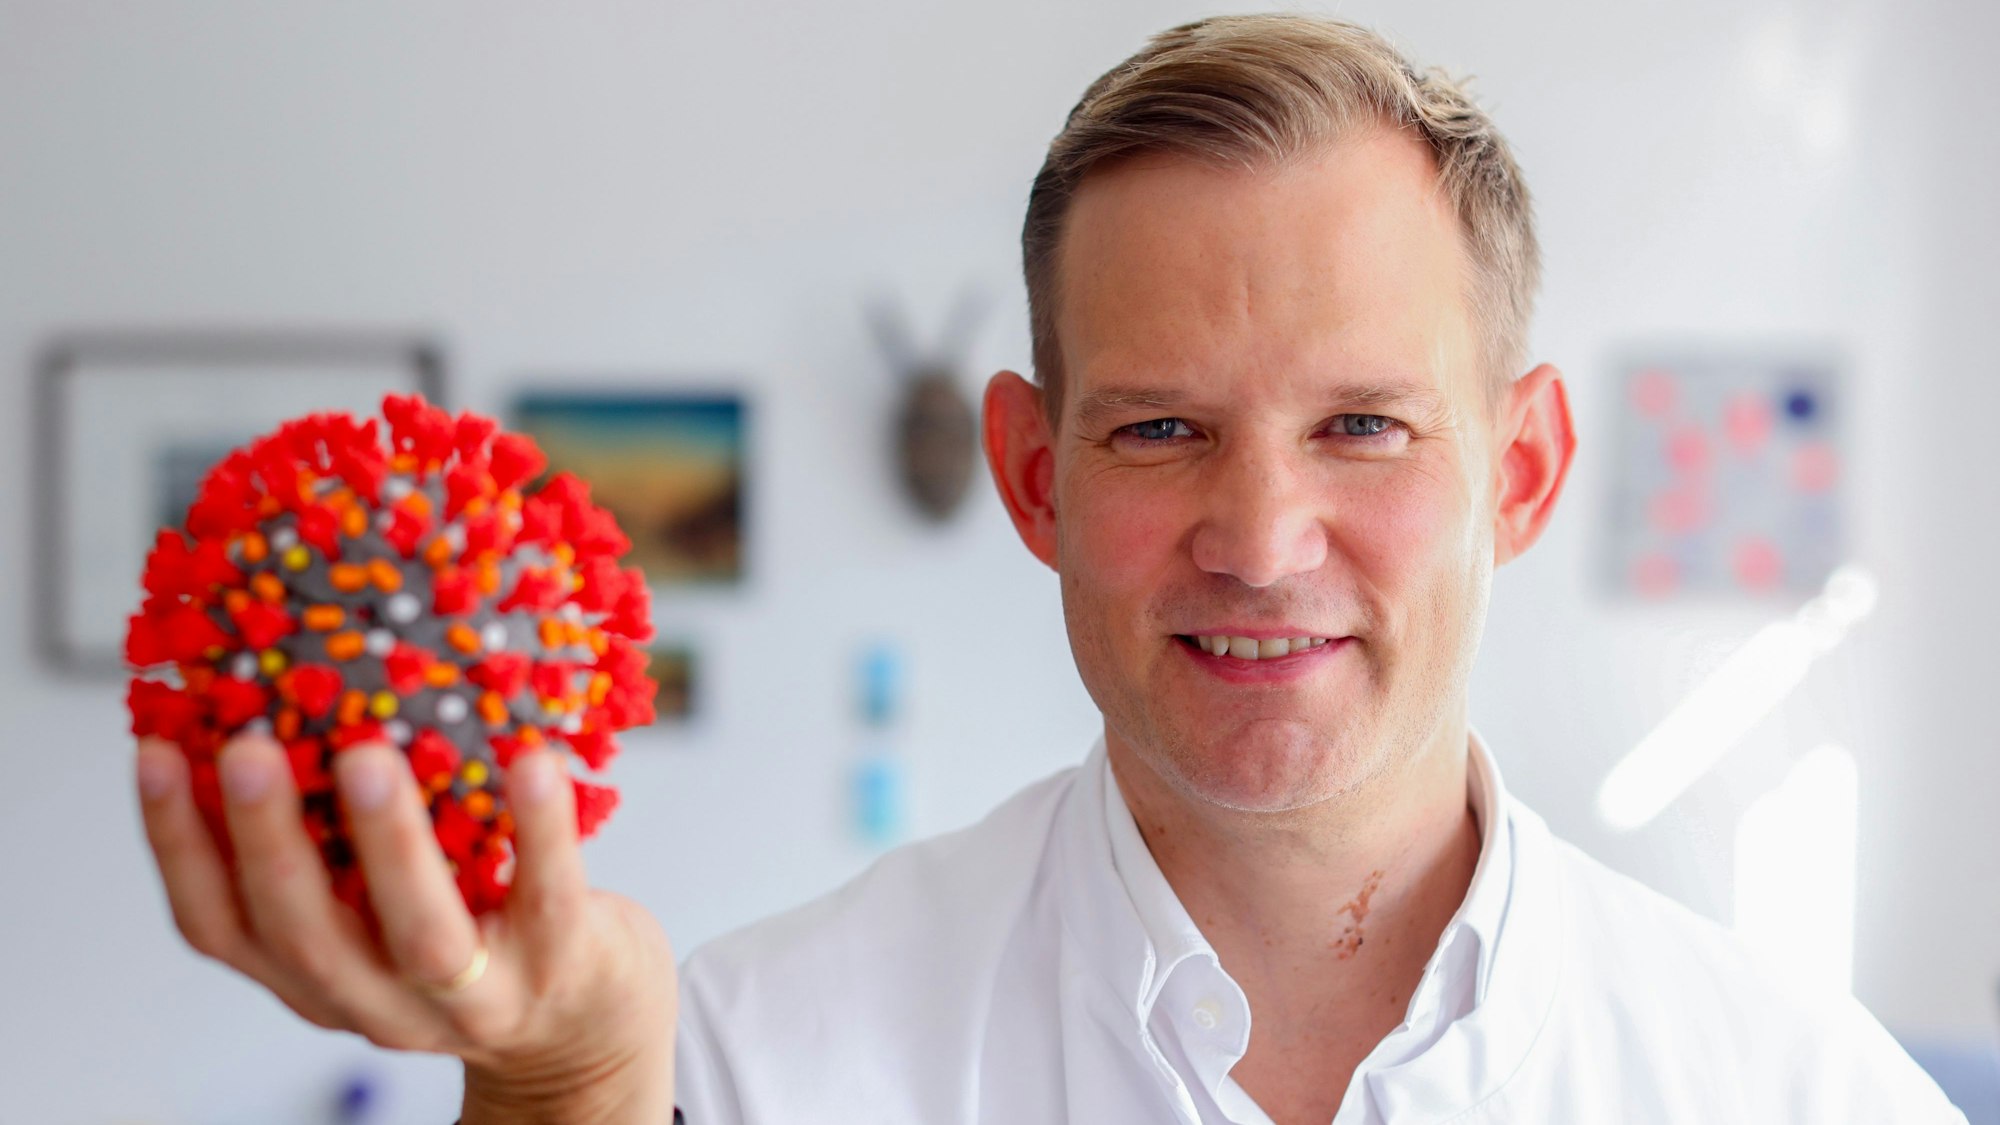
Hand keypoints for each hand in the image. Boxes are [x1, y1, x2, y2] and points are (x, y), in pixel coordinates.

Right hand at [135, 732, 676, 1123]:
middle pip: (305, 935)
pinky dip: (540, 828)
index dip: (177, 844)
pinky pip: (547, 894)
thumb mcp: (381, 904)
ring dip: (389, 844)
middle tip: (248, 747)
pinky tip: (533, 761)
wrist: (585, 1022)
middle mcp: (380, 1000)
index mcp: (317, 977)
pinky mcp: (560, 967)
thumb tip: (282, 700)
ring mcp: (474, 997)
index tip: (154, 748)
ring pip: (421, 933)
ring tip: (368, 754)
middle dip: (267, 841)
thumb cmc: (472, 930)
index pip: (218, 926)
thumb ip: (334, 842)